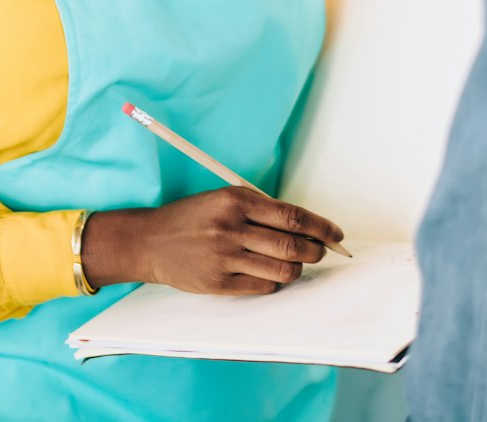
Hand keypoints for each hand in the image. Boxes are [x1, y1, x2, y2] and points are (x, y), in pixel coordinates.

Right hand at [80, 188, 344, 295]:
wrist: (150, 241)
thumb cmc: (192, 218)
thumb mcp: (223, 199)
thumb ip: (260, 209)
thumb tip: (305, 225)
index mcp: (235, 201)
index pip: (293, 216)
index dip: (321, 227)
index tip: (336, 234)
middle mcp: (231, 228)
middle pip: (292, 246)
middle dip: (315, 251)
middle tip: (320, 252)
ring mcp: (224, 258)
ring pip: (282, 271)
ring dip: (297, 270)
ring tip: (294, 265)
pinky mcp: (218, 283)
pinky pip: (263, 288)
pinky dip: (274, 283)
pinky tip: (270, 275)